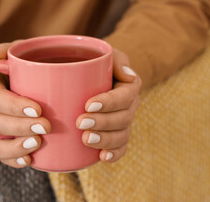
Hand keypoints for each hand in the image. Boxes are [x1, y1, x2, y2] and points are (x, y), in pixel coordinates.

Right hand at [0, 42, 50, 167]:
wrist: (26, 81)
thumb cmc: (21, 66)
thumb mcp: (16, 53)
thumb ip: (2, 51)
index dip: (13, 106)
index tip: (37, 109)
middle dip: (20, 127)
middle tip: (45, 126)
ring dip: (15, 147)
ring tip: (38, 143)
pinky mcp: (0, 141)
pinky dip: (12, 160)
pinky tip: (30, 160)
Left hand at [76, 48, 140, 162]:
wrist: (88, 76)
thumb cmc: (94, 63)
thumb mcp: (104, 53)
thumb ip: (115, 58)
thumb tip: (128, 76)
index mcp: (128, 86)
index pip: (126, 95)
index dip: (110, 102)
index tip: (88, 105)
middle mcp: (129, 106)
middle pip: (123, 118)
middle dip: (103, 122)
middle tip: (80, 122)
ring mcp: (122, 122)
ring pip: (122, 135)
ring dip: (106, 139)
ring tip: (86, 139)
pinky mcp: (114, 135)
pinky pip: (121, 148)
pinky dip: (114, 154)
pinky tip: (101, 157)